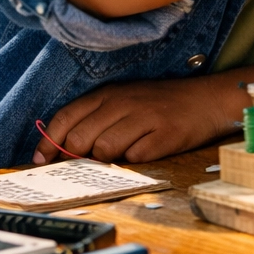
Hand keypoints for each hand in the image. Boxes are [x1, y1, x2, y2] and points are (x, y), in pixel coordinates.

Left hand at [34, 70, 253, 164]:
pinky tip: (147, 149)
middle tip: (90, 159)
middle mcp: (124, 103)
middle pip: (80, 138)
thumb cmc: (163, 104)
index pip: (65, 118)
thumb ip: (96, 118)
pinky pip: (134, 158)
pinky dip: (135, 159)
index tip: (43, 159)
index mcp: (110, 94)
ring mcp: (144, 118)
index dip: (49, 142)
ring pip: (103, 150)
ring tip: (125, 151)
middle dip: (78, 155)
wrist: (210, 100)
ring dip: (108, 158)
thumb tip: (65, 149)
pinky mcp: (163, 136)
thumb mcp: (127, 100)